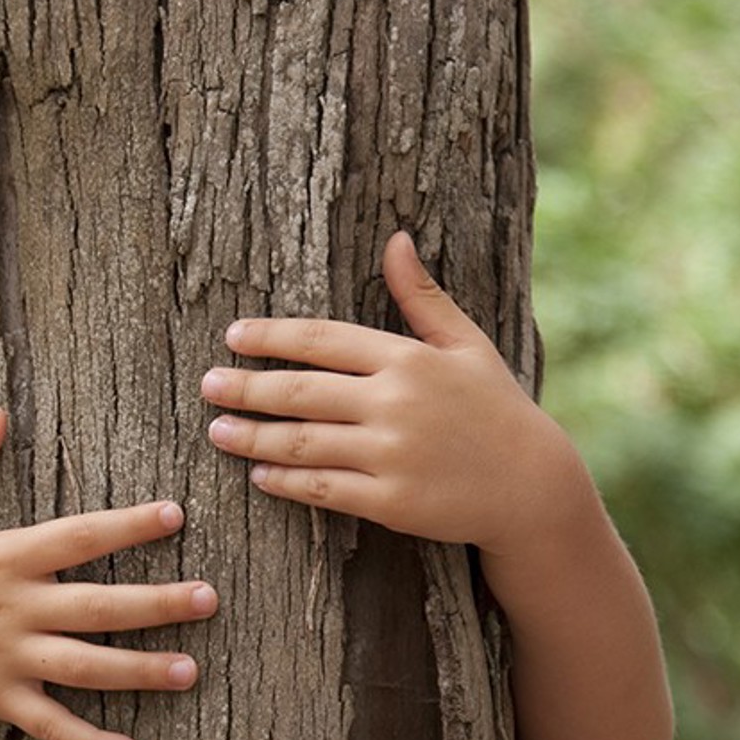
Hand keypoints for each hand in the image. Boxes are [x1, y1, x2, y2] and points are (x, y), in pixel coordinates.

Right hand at [0, 407, 216, 739]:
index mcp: (2, 558)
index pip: (78, 537)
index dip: (128, 525)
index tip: (175, 515)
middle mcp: (11, 610)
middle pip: (98, 606)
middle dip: (157, 603)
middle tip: (209, 598)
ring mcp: (4, 659)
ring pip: (85, 667)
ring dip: (140, 671)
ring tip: (190, 671)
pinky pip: (50, 724)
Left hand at [200, 231, 588, 554]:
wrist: (533, 487)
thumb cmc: (495, 408)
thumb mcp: (466, 345)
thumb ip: (421, 297)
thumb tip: (396, 239)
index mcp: (408, 359)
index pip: (322, 340)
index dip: (271, 336)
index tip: (234, 336)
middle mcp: (395, 404)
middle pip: (300, 392)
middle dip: (246, 387)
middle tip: (207, 385)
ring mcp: (391, 454)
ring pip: (301, 442)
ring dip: (252, 437)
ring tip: (217, 430)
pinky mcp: (390, 501)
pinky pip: (322, 488)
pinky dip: (284, 481)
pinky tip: (259, 475)